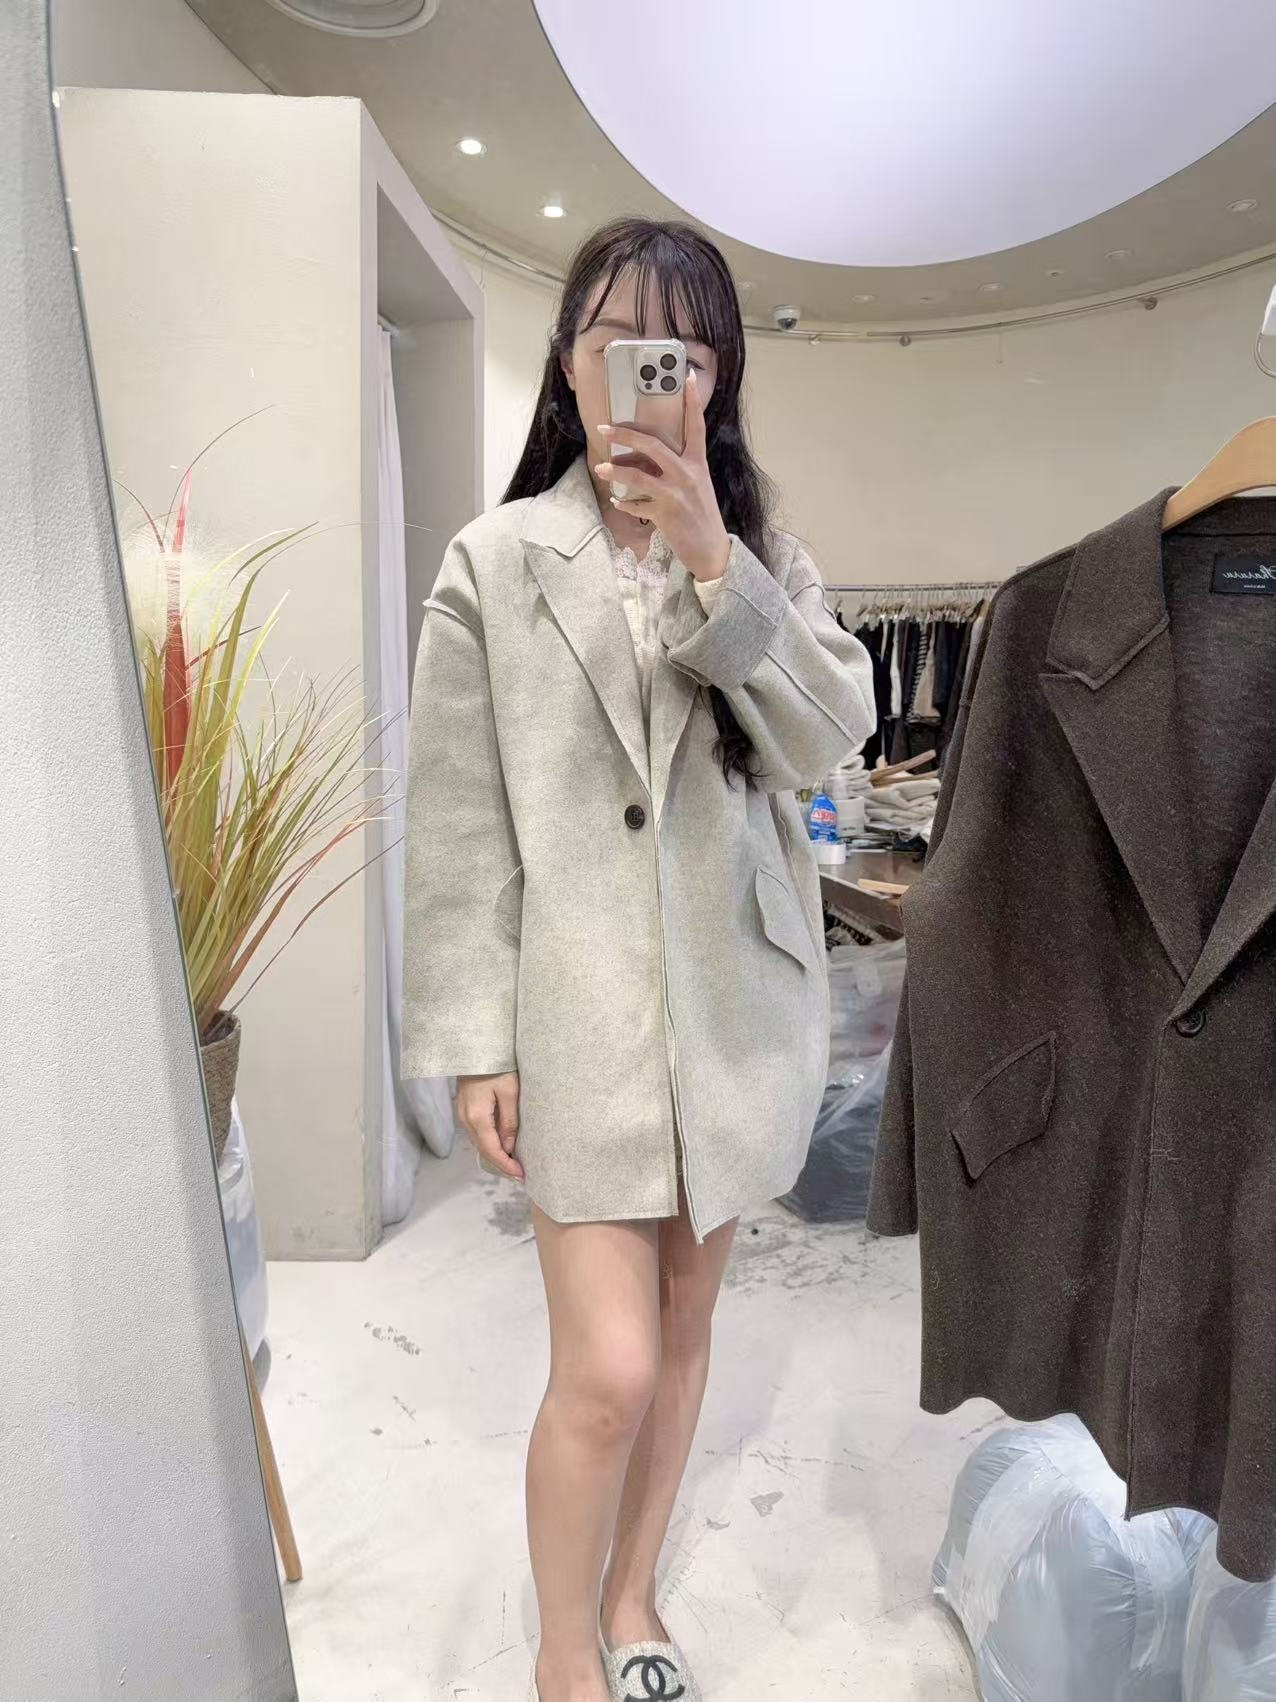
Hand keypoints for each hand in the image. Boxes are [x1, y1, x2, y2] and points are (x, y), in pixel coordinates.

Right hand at [455, 1071, 523, 1180]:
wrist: (476, 1048)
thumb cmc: (496, 1066)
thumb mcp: (510, 1092)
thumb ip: (509, 1121)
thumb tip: (510, 1147)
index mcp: (477, 1117)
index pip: (492, 1150)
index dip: (506, 1165)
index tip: (521, 1175)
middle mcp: (465, 1120)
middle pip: (484, 1150)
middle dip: (501, 1165)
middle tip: (520, 1175)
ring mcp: (462, 1115)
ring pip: (479, 1143)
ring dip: (495, 1155)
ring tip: (514, 1164)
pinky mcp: (465, 1110)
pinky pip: (477, 1133)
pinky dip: (490, 1144)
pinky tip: (503, 1146)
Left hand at [596, 370, 730, 581]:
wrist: (711, 550)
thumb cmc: (701, 515)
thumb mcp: (696, 485)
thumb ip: (677, 468)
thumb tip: (646, 458)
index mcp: (698, 463)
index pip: (696, 426)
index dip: (693, 401)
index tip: (688, 377)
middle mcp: (687, 474)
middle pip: (653, 445)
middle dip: (625, 434)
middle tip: (604, 429)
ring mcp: (675, 494)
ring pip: (638, 475)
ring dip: (616, 471)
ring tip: (602, 469)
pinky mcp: (665, 514)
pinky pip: (636, 505)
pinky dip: (625, 504)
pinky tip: (617, 502)